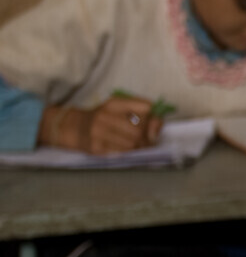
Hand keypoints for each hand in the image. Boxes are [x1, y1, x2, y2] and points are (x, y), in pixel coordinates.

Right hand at [39, 97, 162, 153]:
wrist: (73, 128)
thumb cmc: (103, 117)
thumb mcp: (119, 107)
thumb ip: (141, 111)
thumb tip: (159, 122)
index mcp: (114, 104)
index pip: (146, 108)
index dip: (153, 118)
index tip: (152, 123)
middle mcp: (105, 116)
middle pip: (140, 129)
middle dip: (148, 137)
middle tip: (147, 140)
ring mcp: (99, 133)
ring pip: (133, 143)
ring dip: (140, 146)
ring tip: (137, 145)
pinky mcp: (96, 147)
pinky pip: (122, 152)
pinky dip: (129, 152)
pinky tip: (126, 149)